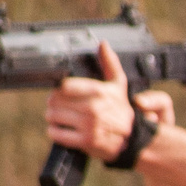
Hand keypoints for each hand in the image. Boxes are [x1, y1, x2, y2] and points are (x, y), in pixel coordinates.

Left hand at [44, 41, 169, 163]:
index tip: (62, 92)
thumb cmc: (122, 110)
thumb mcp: (119, 85)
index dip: (59, 88)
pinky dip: (54, 132)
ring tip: (60, 117)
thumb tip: (103, 44)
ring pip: (53, 116)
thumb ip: (110, 63)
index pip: (64, 85)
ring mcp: (89, 125)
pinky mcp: (85, 141)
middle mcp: (93, 108)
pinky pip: (56, 134)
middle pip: (55, 100)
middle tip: (59, 106)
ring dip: (52, 117)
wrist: (133, 139)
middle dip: (54, 103)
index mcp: (99, 91)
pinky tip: (62, 130)